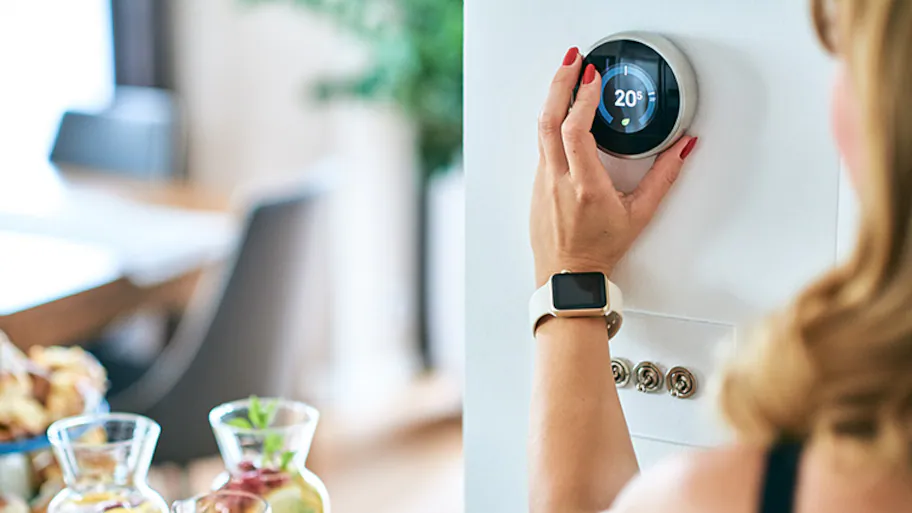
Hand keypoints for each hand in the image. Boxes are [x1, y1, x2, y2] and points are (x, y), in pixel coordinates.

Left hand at [530, 47, 698, 285]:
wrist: (569, 275)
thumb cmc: (601, 249)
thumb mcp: (640, 214)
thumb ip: (664, 177)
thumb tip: (684, 147)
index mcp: (584, 186)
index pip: (574, 132)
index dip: (581, 100)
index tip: (592, 77)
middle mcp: (558, 180)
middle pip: (548, 121)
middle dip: (560, 84)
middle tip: (574, 60)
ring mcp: (543, 181)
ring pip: (541, 130)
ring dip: (554, 98)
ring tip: (568, 75)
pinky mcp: (537, 184)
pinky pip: (542, 144)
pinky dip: (552, 120)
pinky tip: (563, 110)